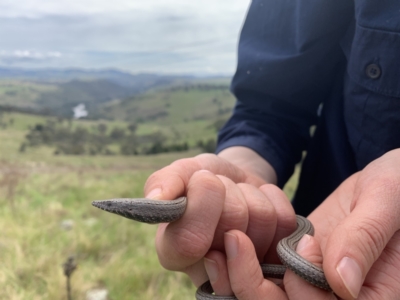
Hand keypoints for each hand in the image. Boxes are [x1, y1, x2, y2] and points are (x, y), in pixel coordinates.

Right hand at [143, 152, 296, 286]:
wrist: (235, 181)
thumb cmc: (202, 179)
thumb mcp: (183, 173)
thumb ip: (165, 182)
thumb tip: (156, 199)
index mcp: (174, 252)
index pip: (190, 242)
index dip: (203, 206)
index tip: (204, 179)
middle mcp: (209, 269)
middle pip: (232, 228)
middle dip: (230, 194)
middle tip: (222, 190)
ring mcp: (247, 267)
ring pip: (262, 221)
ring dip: (251, 195)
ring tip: (238, 197)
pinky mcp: (277, 257)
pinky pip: (286, 221)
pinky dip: (273, 197)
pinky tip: (258, 201)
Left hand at [205, 149, 399, 298]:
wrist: (385, 180)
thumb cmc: (396, 186)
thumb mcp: (386, 203)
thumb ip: (365, 239)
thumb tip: (341, 283)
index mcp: (371, 296)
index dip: (306, 292)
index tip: (303, 246)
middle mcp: (338, 298)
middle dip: (254, 286)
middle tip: (232, 242)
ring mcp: (313, 282)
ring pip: (269, 298)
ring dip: (240, 279)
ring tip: (221, 246)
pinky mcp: (296, 265)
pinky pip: (265, 275)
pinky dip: (242, 266)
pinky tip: (225, 245)